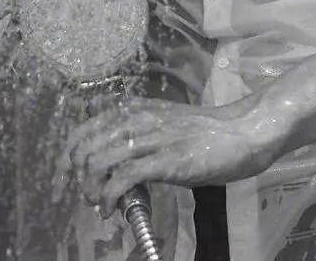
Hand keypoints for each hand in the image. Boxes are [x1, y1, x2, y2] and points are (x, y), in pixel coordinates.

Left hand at [66, 93, 295, 217]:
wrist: (242, 132)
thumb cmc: (207, 130)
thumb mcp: (166, 119)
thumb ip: (141, 128)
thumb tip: (115, 147)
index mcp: (138, 108)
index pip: (88, 125)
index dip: (74, 151)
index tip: (77, 171)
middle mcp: (140, 119)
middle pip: (88, 145)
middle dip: (80, 174)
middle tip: (89, 192)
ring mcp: (152, 139)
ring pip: (101, 160)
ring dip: (92, 188)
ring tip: (98, 202)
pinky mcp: (166, 161)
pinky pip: (124, 178)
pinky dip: (110, 196)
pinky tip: (111, 207)